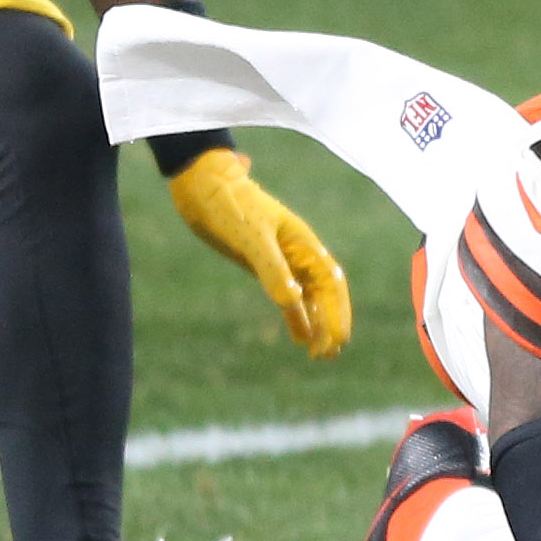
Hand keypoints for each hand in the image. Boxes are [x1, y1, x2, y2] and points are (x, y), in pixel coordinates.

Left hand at [166, 149, 351, 358]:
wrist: (204, 185)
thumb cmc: (230, 205)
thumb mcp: (251, 238)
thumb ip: (272, 269)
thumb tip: (293, 301)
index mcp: (303, 244)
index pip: (330, 284)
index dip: (336, 313)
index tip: (334, 341)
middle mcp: (299, 253)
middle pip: (327, 293)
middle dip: (333, 323)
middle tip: (330, 355)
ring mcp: (283, 259)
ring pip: (311, 297)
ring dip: (318, 324)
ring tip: (320, 355)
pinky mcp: (265, 264)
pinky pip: (290, 295)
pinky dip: (297, 316)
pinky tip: (299, 338)